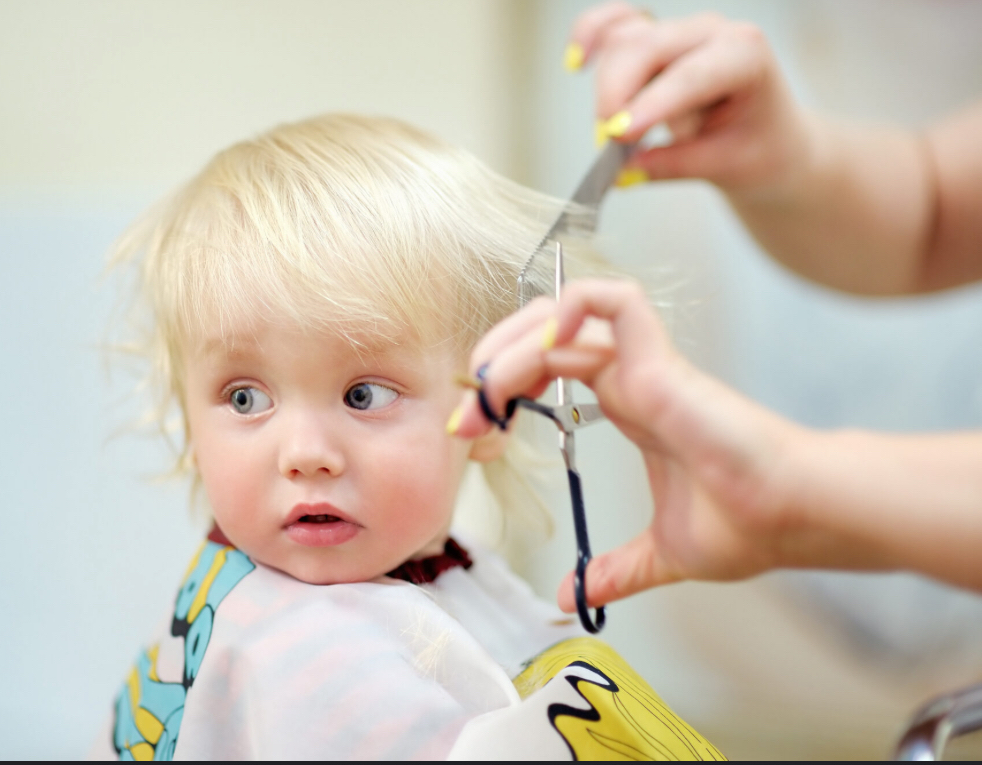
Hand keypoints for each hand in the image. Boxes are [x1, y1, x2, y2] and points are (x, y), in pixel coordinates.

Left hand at [450, 279, 804, 609]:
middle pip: (548, 334)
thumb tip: (574, 598)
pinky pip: (614, 303)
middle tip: (468, 410)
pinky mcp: (661, 363)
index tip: (475, 431)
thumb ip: (616, 571)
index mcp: (630, 405)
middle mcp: (632, 377)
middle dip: (495, 360)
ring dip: (513, 342)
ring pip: (567, 315)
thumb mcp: (661, 552)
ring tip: (487, 387)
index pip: (552, 368)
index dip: (505, 388)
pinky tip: (542, 344)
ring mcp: (646, 365)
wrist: (793, 517)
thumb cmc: (748, 524)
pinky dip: (572, 307)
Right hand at [568, 2, 812, 193]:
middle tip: (608, 145)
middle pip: (646, 47)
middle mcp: (711, 33)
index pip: (691, 75)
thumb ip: (673, 166)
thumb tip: (622, 173)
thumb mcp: (725, 166)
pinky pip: (614, 25)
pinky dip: (591, 35)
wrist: (768, 138)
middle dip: (618, 95)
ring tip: (621, 135)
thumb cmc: (757, 149)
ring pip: (624, 41)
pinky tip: (576, 62)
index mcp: (745, 55)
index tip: (619, 135)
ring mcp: (679, 31)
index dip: (652, 103)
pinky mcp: (654, 39)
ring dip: (611, 89)